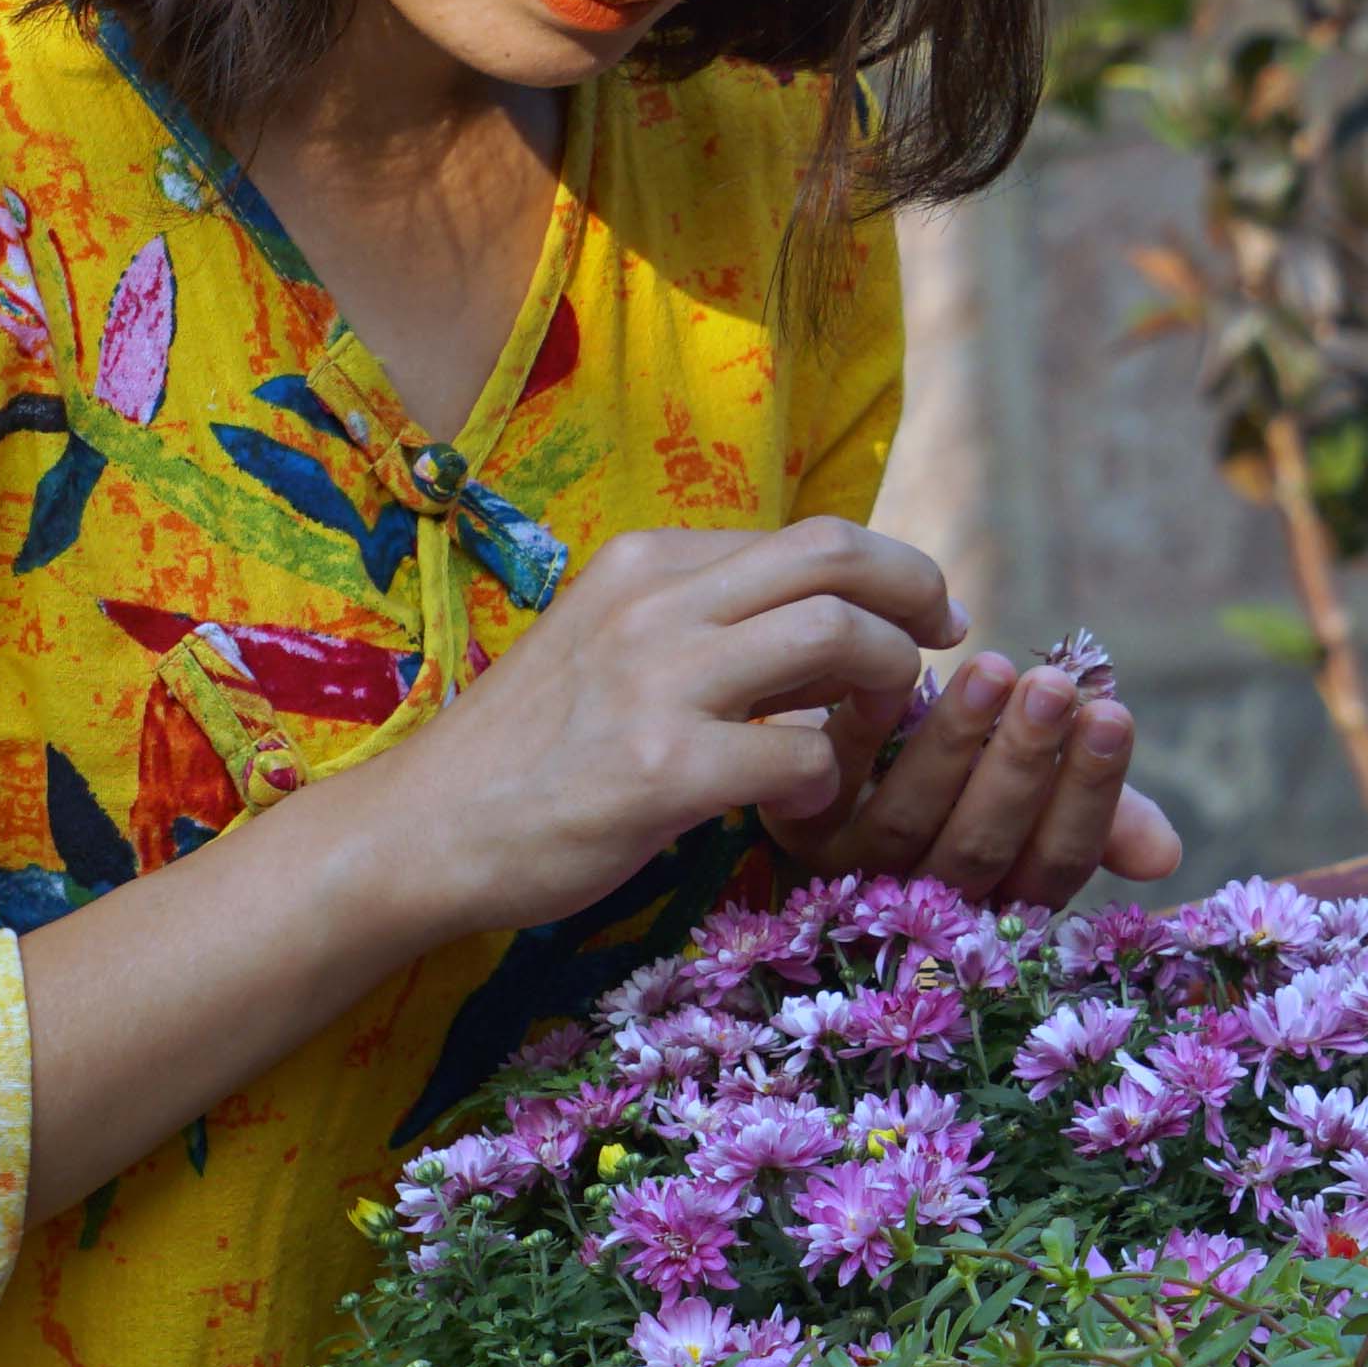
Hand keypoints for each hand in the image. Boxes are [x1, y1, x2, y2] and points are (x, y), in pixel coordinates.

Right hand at [337, 518, 965, 942]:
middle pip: (837, 555)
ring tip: (877, 725)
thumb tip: (816, 615)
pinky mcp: (661, 769)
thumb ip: (698, 619)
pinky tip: (805, 803)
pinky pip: (801, 753)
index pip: (808, 536)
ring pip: (835, 632)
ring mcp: (657, 681)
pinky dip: (828, 780)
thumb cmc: (527, 749)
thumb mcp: (607, 641)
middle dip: (917, 594)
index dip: (890, 572)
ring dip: (886, 679)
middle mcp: (655, 600)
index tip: (925, 615)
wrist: (422, 830)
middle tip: (945, 644)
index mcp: (649, 561)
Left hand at [764, 643, 1184, 908]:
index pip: (1054, 867)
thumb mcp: (1041, 794)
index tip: (1113, 714)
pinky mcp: (793, 823)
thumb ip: (1103, 816)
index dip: (1090, 796)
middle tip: (1053, 689)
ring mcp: (851, 871)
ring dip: (955, 743)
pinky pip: (832, 777)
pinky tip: (902, 670)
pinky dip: (868, 725)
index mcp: (999, 904)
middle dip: (1024, 764)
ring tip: (993, 671)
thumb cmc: (973, 772)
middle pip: (982, 847)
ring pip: (909, 818)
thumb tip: (1165, 854)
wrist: (848, 754)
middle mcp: (925, 904)